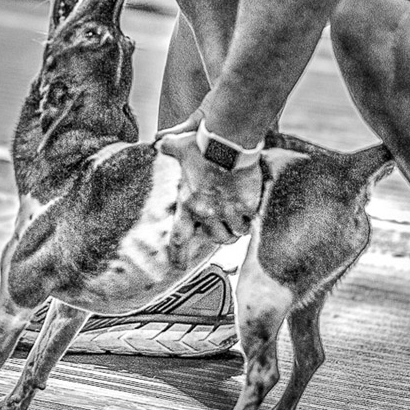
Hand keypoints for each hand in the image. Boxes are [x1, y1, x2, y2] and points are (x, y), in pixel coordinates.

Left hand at [156, 113, 263, 247]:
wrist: (227, 143)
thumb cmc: (203, 145)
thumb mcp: (180, 146)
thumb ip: (169, 146)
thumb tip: (158, 142)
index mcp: (188, 202)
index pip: (179, 237)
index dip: (179, 256)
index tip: (178, 266)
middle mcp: (206, 212)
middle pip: (215, 238)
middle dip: (220, 235)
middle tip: (223, 228)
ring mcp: (227, 211)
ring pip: (235, 234)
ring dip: (236, 229)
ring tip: (238, 220)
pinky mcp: (246, 207)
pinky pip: (249, 222)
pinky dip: (250, 219)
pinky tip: (250, 210)